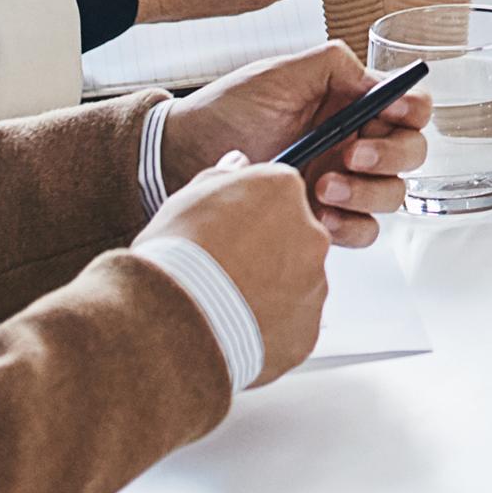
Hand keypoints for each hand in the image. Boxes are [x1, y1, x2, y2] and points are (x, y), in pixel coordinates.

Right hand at [138, 152, 330, 381]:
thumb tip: (237, 163)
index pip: (279, 194)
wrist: (176, 319)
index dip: (249, 214)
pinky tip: (238, 327)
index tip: (229, 230)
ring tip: (227, 302)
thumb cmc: (177, 255)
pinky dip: (271, 326)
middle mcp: (312, 233)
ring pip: (297, 283)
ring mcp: (315, 284)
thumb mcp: (188, 198)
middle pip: (295, 238)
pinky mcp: (308, 329)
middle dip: (267, 252)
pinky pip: (293, 324)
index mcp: (285, 191)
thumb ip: (222, 176)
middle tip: (227, 269)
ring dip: (271, 290)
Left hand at [162, 40, 433, 246]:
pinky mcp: (326, 218)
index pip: (409, 106)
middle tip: (350, 155)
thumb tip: (377, 81)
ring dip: (368, 191)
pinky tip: (320, 216)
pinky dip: (352, 225)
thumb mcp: (279, 74)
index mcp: (350, 102)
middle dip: (390, 155)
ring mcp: (344, 182)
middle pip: (411, 152)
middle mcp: (355, 141)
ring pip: (393, 194)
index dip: (412, 109)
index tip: (390, 114)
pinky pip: (365, 229)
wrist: (182, 156)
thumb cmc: (228, 109)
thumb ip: (333, 66)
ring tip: (323, 186)